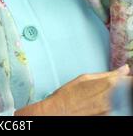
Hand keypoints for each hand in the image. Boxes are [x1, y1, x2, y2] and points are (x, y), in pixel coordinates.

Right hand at [14, 65, 131, 115]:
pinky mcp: (107, 117)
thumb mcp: (86, 78)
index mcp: (107, 84)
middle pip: (127, 89)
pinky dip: (114, 102)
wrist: (59, 112)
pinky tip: (102, 100)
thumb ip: (108, 74)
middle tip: (120, 81)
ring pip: (122, 98)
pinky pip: (115, 106)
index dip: (128, 77)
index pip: (128, 80)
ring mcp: (110, 109)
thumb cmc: (69, 94)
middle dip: (125, 84)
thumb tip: (124, 69)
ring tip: (104, 92)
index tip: (128, 75)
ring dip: (120, 93)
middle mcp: (111, 98)